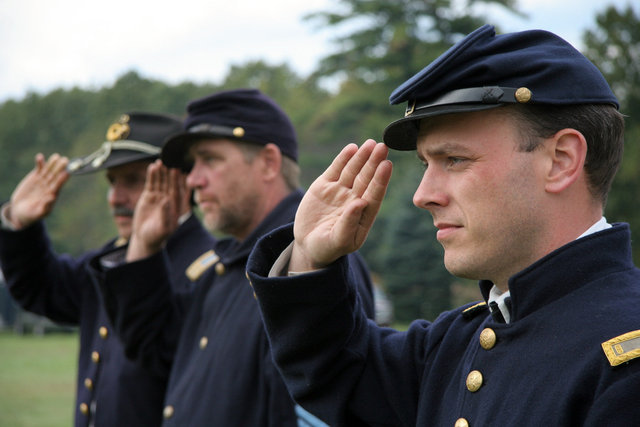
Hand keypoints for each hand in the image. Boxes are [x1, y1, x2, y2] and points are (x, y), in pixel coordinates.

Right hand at [7, 153, 69, 228]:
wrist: (21, 210)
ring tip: (56, 156)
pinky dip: (39, 163)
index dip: (63, 179)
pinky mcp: (35, 177)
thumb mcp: (38, 213)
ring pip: (48, 170)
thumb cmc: (32, 215)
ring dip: (52, 163)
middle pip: (56, 175)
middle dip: (60, 168)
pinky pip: (38, 169)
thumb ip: (45, 206)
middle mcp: (50, 186)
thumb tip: (52, 197)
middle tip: (65, 160)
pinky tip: (40, 157)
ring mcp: (43, 180)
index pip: (59, 185)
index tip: (67, 173)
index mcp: (52, 194)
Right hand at [126, 160, 183, 260]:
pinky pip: (151, 184)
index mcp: (176, 207)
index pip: (178, 192)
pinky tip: (152, 167)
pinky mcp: (149, 196)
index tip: (180, 172)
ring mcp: (159, 197)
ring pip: (161, 182)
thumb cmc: (157, 236)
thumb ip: (165, 215)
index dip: (179, 182)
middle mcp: (169, 200)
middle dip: (170, 174)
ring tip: (160, 162)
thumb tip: (166, 200)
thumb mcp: (163, 228)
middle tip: (171, 162)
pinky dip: (152, 176)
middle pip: (170, 184)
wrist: (145, 239)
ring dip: (161, 172)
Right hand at [289, 139, 391, 270]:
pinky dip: (343, 159)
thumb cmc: (327, 247)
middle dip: (374, 162)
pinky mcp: (325, 186)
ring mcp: (340, 191)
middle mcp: (354, 199)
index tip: (387, 165)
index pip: (374, 194)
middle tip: (383, 147)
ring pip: (353, 170)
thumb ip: (349, 223)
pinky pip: (336, 169)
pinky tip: (352, 148)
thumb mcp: (338, 241)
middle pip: (366, 178)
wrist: (308, 245)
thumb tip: (360, 203)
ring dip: (362, 157)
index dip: (380, 180)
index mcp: (363, 215)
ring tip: (370, 143)